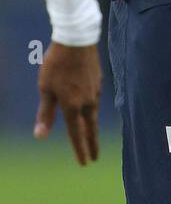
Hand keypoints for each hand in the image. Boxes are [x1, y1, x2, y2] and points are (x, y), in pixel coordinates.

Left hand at [35, 41, 101, 165]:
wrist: (77, 40)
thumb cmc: (56, 64)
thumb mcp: (45, 89)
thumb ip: (45, 114)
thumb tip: (40, 136)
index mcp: (72, 105)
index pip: (77, 133)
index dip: (80, 150)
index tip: (84, 163)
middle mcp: (86, 101)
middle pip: (90, 128)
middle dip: (92, 144)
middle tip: (95, 157)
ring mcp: (94, 90)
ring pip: (93, 113)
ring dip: (93, 127)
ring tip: (92, 135)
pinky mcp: (97, 80)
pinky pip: (95, 99)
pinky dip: (92, 109)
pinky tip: (90, 108)